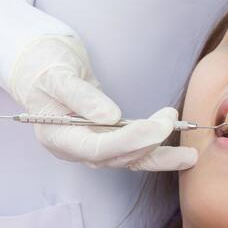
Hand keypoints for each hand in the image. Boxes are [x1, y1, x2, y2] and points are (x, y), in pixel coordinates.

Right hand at [8, 36, 196, 170]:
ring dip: (159, 157)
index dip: (129, 141)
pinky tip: (179, 153)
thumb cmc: (43, 68)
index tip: (157, 128)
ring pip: (128, 160)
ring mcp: (91, 146)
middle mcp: (75, 149)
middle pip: (116, 158)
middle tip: (172, 122)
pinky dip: (155, 150)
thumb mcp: (57, 75)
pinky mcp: (105, 139)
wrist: (38, 67)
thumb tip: (109, 117)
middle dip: (148, 144)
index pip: (97, 149)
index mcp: (58, 138)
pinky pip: (132, 151)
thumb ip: (81, 97)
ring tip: (189, 156)